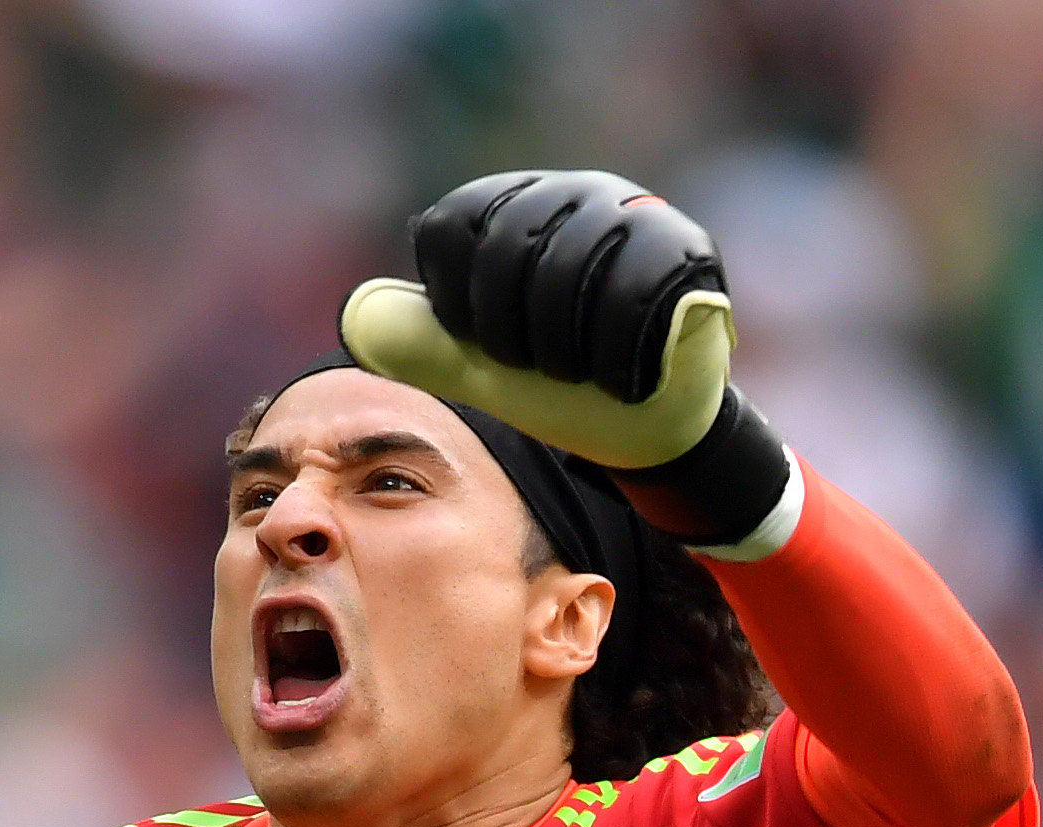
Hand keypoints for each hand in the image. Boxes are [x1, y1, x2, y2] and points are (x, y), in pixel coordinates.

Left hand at [347, 169, 791, 545]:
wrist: (654, 418)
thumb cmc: (563, 381)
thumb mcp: (485, 366)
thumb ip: (427, 341)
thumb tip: (356, 315)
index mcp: (519, 208)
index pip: (456, 226)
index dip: (455, 299)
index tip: (483, 346)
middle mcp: (577, 193)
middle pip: (510, 245)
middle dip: (508, 333)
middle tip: (535, 369)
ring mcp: (634, 213)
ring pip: (570, 272)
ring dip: (562, 352)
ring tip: (578, 375)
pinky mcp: (685, 250)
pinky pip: (631, 302)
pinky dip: (614, 362)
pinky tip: (622, 382)